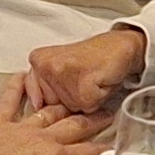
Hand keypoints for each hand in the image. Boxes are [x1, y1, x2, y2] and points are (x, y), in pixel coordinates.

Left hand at [0, 90, 111, 154]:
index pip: (88, 153)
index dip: (104, 151)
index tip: (116, 147)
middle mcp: (42, 138)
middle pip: (75, 126)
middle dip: (94, 121)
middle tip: (108, 114)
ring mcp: (21, 128)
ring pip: (49, 111)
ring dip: (65, 106)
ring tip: (76, 100)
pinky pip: (9, 101)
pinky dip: (17, 87)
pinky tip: (23, 76)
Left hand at [19, 24, 145, 120]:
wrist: (118, 46)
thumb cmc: (91, 58)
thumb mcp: (58, 68)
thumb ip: (40, 85)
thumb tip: (35, 105)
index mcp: (37, 61)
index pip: (37, 99)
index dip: (59, 96)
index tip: (71, 80)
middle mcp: (46, 66)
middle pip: (54, 106)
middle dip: (71, 99)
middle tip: (82, 79)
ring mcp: (62, 74)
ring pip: (72, 108)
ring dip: (86, 99)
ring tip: (91, 79)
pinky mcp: (82, 86)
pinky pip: (89, 107)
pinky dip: (99, 98)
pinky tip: (99, 81)